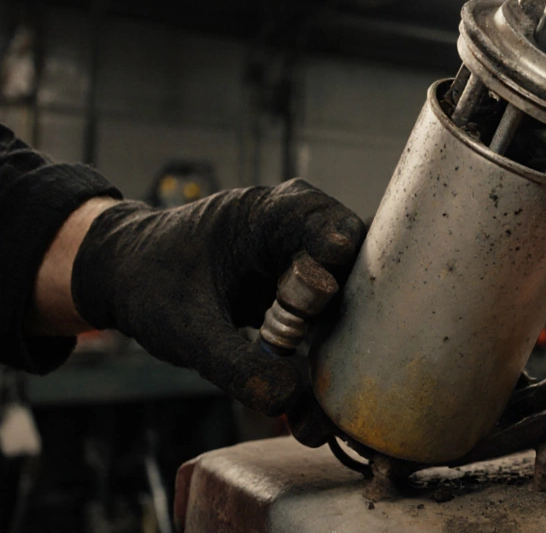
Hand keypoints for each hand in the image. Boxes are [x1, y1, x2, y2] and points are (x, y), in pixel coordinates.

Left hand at [71, 179, 365, 415]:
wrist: (123, 277)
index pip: (327, 224)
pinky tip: (310, 401)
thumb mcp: (187, 330)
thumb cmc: (149, 284)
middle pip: (352, 263)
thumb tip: (291, 401)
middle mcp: (297, 233)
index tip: (327, 295)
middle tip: (311, 341)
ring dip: (335, 340)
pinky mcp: (300, 296)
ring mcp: (302, 264)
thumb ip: (236, 365)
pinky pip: (327, 322)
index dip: (335, 260)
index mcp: (267, 215)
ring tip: (316, 386)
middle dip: (343, 308)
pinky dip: (321, 358)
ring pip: (347, 296)